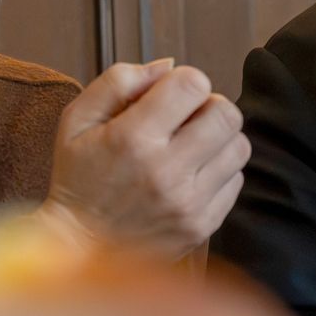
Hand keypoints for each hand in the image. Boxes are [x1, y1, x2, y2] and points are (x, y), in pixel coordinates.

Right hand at [38, 59, 249, 260]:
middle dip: (209, 106)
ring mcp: (187, 203)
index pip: (193, 84)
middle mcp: (165, 170)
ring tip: (192, 147)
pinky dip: (219, 172)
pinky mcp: (201, 226)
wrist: (78, 248)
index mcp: (132, 138)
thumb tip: (169, 66)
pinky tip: (192, 176)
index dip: (184, 81)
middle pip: (226, 113)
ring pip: (239, 147)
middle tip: (187, 118)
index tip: (170, 95)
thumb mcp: (77, 120)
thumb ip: (119, 81)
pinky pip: (235, 182)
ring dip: (219, 139)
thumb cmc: (77, 179)